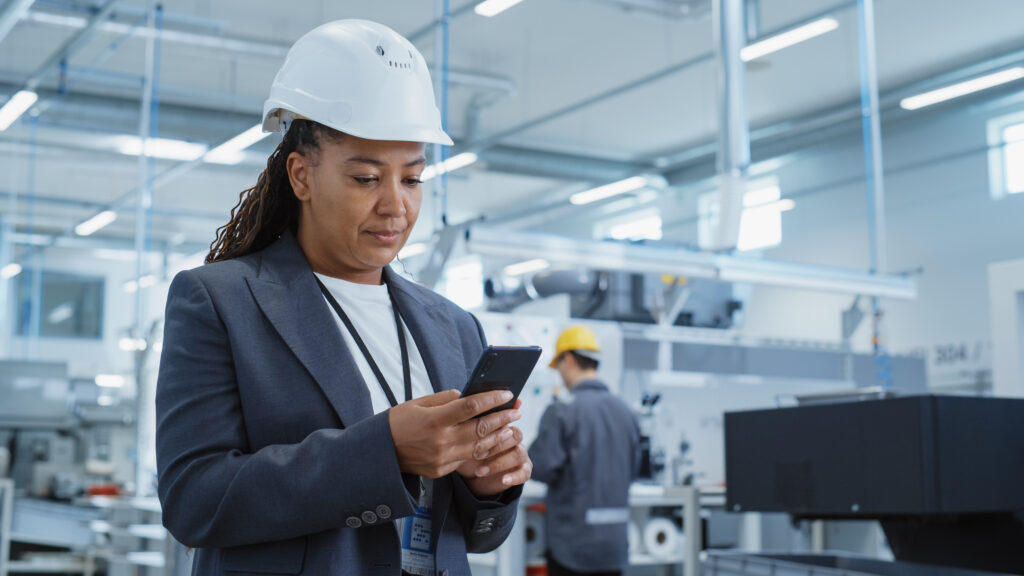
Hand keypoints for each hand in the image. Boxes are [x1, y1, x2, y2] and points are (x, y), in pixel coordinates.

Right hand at [389, 389, 522, 478]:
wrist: (381, 453)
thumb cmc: (398, 423)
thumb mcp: (418, 403)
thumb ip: (444, 399)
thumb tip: (467, 395)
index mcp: (435, 420)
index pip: (471, 407)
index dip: (492, 400)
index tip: (506, 394)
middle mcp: (441, 441)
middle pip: (481, 428)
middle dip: (503, 418)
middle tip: (517, 411)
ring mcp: (443, 459)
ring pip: (480, 447)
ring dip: (499, 436)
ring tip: (511, 427)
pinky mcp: (442, 470)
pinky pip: (468, 459)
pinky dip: (483, 450)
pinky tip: (493, 442)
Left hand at [456, 419, 531, 497]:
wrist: (473, 476)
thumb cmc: (468, 454)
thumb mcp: (464, 442)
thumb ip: (466, 429)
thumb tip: (458, 415)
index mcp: (501, 426)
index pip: (505, 420)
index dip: (492, 430)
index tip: (474, 439)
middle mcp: (513, 438)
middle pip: (516, 435)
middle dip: (495, 446)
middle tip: (477, 455)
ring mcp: (520, 454)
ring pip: (519, 453)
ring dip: (499, 463)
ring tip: (479, 471)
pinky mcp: (523, 470)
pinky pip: (524, 473)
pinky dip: (514, 477)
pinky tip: (503, 480)